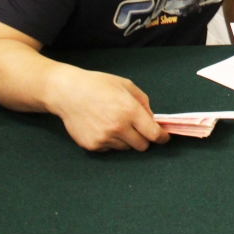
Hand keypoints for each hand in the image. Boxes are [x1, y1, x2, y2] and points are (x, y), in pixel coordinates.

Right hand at [47, 65, 169, 151]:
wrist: (68, 93)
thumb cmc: (99, 85)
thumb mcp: (127, 86)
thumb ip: (143, 102)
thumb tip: (152, 119)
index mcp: (130, 111)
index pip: (154, 134)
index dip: (162, 138)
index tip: (164, 138)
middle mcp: (118, 127)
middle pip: (142, 146)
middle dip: (145, 139)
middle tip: (139, 129)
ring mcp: (104, 138)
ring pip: (126, 148)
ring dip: (127, 140)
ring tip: (116, 124)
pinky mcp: (92, 146)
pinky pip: (110, 148)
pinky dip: (111, 141)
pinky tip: (103, 127)